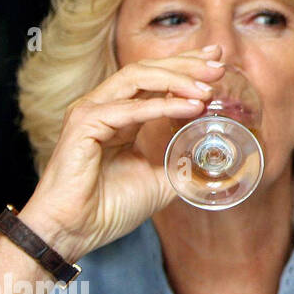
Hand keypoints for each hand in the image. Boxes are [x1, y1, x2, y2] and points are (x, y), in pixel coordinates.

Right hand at [16, 46, 228, 261]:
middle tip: (219, 65)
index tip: (217, 61)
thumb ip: (182, 163)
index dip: (186, 66)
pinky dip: (162, 105)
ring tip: (208, 88)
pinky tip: (190, 107)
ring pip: (137, 78)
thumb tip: (212, 158)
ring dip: (177, 79)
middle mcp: (105, 107)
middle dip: (186, 64)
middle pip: (148, 70)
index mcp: (122, 115)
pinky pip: (128, 108)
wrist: (75, 232)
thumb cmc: (108, 208)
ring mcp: (92, 113)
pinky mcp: (84, 125)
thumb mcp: (159, 181)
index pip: (155, 79)